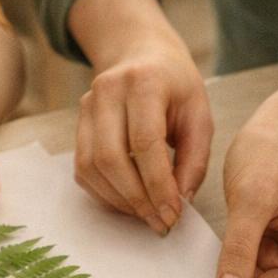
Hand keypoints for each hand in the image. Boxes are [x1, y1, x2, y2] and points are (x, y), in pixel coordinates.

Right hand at [75, 37, 211, 236]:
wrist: (142, 55)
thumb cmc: (176, 88)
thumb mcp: (199, 117)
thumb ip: (194, 160)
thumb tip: (180, 201)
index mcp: (145, 81)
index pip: (145, 142)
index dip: (158, 184)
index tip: (173, 214)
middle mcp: (108, 90)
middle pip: (111, 157)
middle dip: (137, 198)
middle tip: (160, 222)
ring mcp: (87, 106)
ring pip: (92, 166)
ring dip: (120, 200)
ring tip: (148, 215)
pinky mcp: (77, 124)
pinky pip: (83, 169)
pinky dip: (105, 193)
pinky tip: (129, 202)